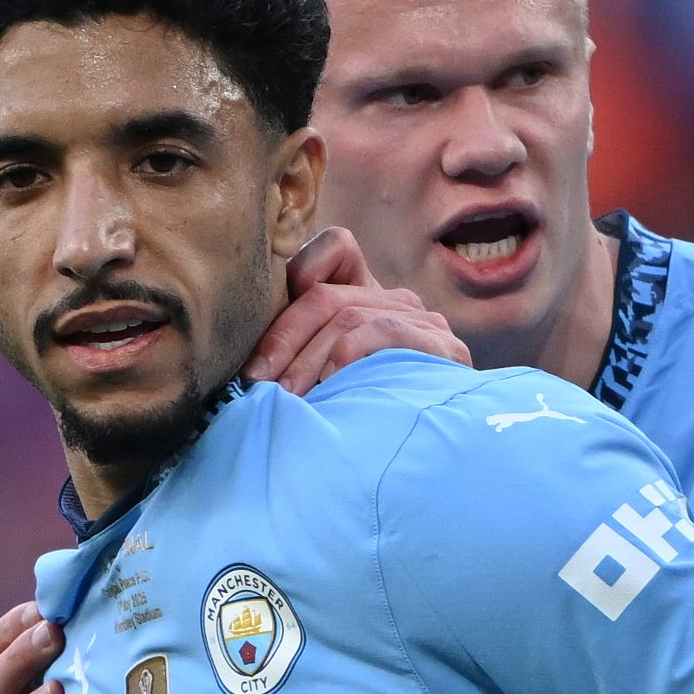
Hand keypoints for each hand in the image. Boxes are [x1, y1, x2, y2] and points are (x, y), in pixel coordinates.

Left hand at [244, 227, 470, 395]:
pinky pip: (387, 331)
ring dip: (309, 358)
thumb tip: (250, 362)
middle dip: (284, 338)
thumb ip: (299, 351)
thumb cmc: (368, 412)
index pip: (338, 246)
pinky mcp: (443, 345)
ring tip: (287, 394)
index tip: (270, 331)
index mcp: (370, 295)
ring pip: (349, 317)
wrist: (435, 447)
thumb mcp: (326, 379)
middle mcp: (398, 299)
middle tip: (257, 379)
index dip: (299, 271)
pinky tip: (332, 380)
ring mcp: (423, 319)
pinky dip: (351, 351)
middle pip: (326, 296)